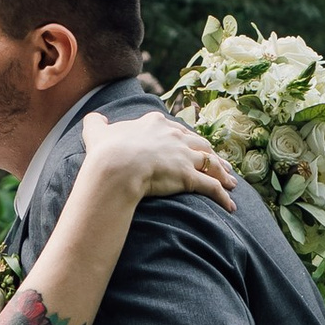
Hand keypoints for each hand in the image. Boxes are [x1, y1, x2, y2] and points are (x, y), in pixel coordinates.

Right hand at [77, 108, 235, 213]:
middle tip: (220, 163)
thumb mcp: (97, 132)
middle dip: (211, 153)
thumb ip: (96, 123)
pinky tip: (230, 206)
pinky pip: (212, 187)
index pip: (176, 129)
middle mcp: (175, 137)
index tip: (190, 143)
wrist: (116, 166)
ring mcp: (184, 156)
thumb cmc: (106, 150)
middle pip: (200, 144)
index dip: (185, 137)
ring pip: (211, 163)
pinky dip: (223, 197)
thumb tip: (93, 117)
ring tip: (232, 182)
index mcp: (155, 124)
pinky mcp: (189, 176)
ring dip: (223, 173)